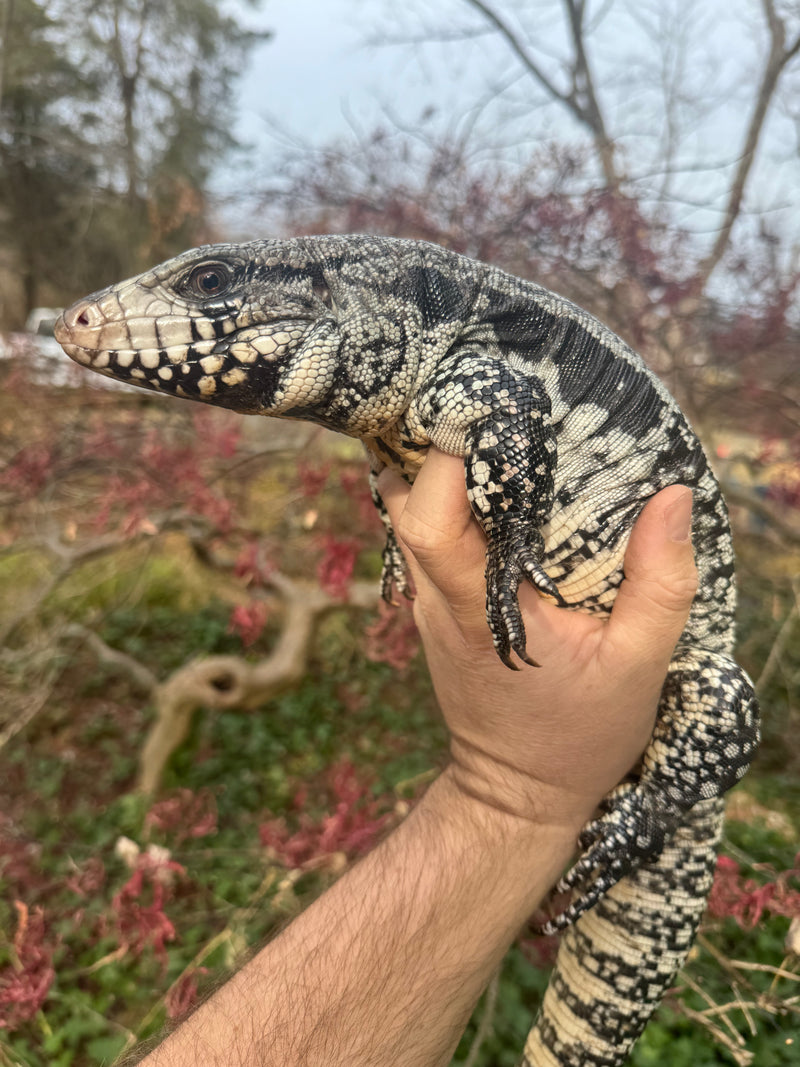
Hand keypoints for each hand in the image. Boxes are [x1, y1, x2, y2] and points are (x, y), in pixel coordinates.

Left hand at [378, 450, 696, 832]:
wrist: (516, 794)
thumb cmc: (578, 736)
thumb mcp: (639, 668)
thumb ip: (659, 584)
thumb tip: (672, 497)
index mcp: (478, 611)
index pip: (428, 519)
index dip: (447, 460)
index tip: (495, 416)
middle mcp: (438, 600)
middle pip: (406, 501)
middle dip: (441, 446)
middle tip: (499, 410)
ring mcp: (427, 605)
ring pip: (408, 514)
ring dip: (444, 471)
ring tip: (502, 440)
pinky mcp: (434, 609)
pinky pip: (427, 536)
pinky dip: (452, 501)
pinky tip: (498, 488)